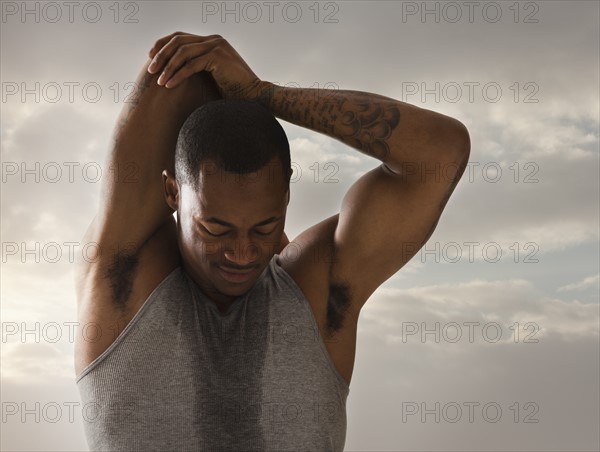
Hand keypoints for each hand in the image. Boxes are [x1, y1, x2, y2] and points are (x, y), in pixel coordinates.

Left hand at [147, 31, 264, 100]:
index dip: (163, 45)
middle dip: (161, 55)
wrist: (254, 97)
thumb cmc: (234, 92)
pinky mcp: (218, 57)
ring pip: (183, 52)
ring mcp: (217, 46)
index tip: (151, 58)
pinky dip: (178, 75)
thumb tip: (175, 71)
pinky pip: (191, 65)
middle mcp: (214, 40)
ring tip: (157, 80)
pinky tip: (168, 85)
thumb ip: (197, 67)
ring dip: (167, 66)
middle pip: (179, 41)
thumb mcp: (212, 76)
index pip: (181, 37)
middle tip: (150, 69)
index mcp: (212, 41)